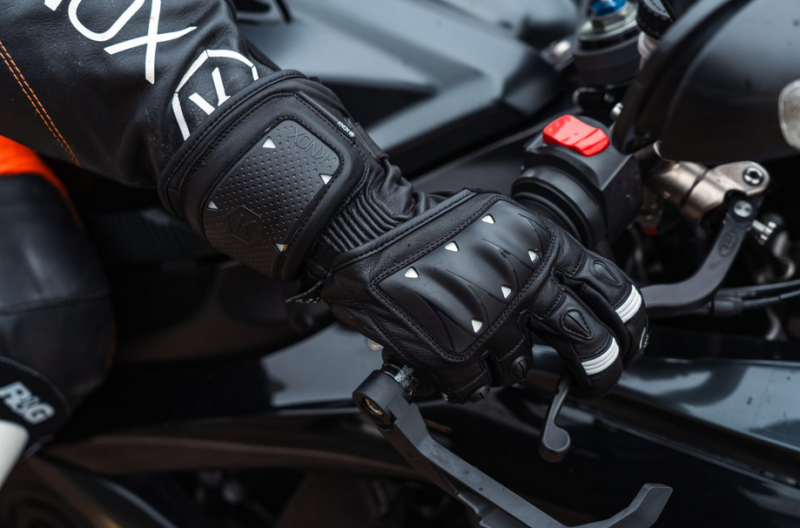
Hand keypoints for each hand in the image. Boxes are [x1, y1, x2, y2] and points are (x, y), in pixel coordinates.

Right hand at [321, 191, 646, 402]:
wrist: (370, 235)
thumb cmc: (427, 225)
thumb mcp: (501, 219)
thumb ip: (540, 250)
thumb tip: (568, 286)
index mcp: (542, 246)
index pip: (613, 291)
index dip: (630, 322)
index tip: (630, 337)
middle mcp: (525, 285)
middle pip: (590, 340)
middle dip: (599, 366)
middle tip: (594, 375)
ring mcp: (492, 324)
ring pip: (524, 367)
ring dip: (506, 360)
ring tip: (478, 338)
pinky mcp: (456, 356)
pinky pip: (480, 387)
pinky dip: (468, 378)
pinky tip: (453, 354)